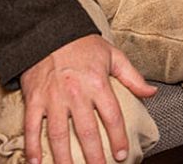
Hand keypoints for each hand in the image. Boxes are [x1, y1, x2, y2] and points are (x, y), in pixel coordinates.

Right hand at [19, 34, 155, 163]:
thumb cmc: (83, 45)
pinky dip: (31, 146)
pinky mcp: (34, 99)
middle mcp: (76, 93)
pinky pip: (31, 127)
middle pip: (86, 131)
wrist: (48, 32)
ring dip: (63, 157)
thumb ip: (132, 77)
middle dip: (94, 155)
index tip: (122, 155)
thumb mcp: (113, 55)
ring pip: (58, 134)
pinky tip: (35, 163)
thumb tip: (151, 93)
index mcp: (98, 83)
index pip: (112, 116)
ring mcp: (53, 98)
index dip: (118, 138)